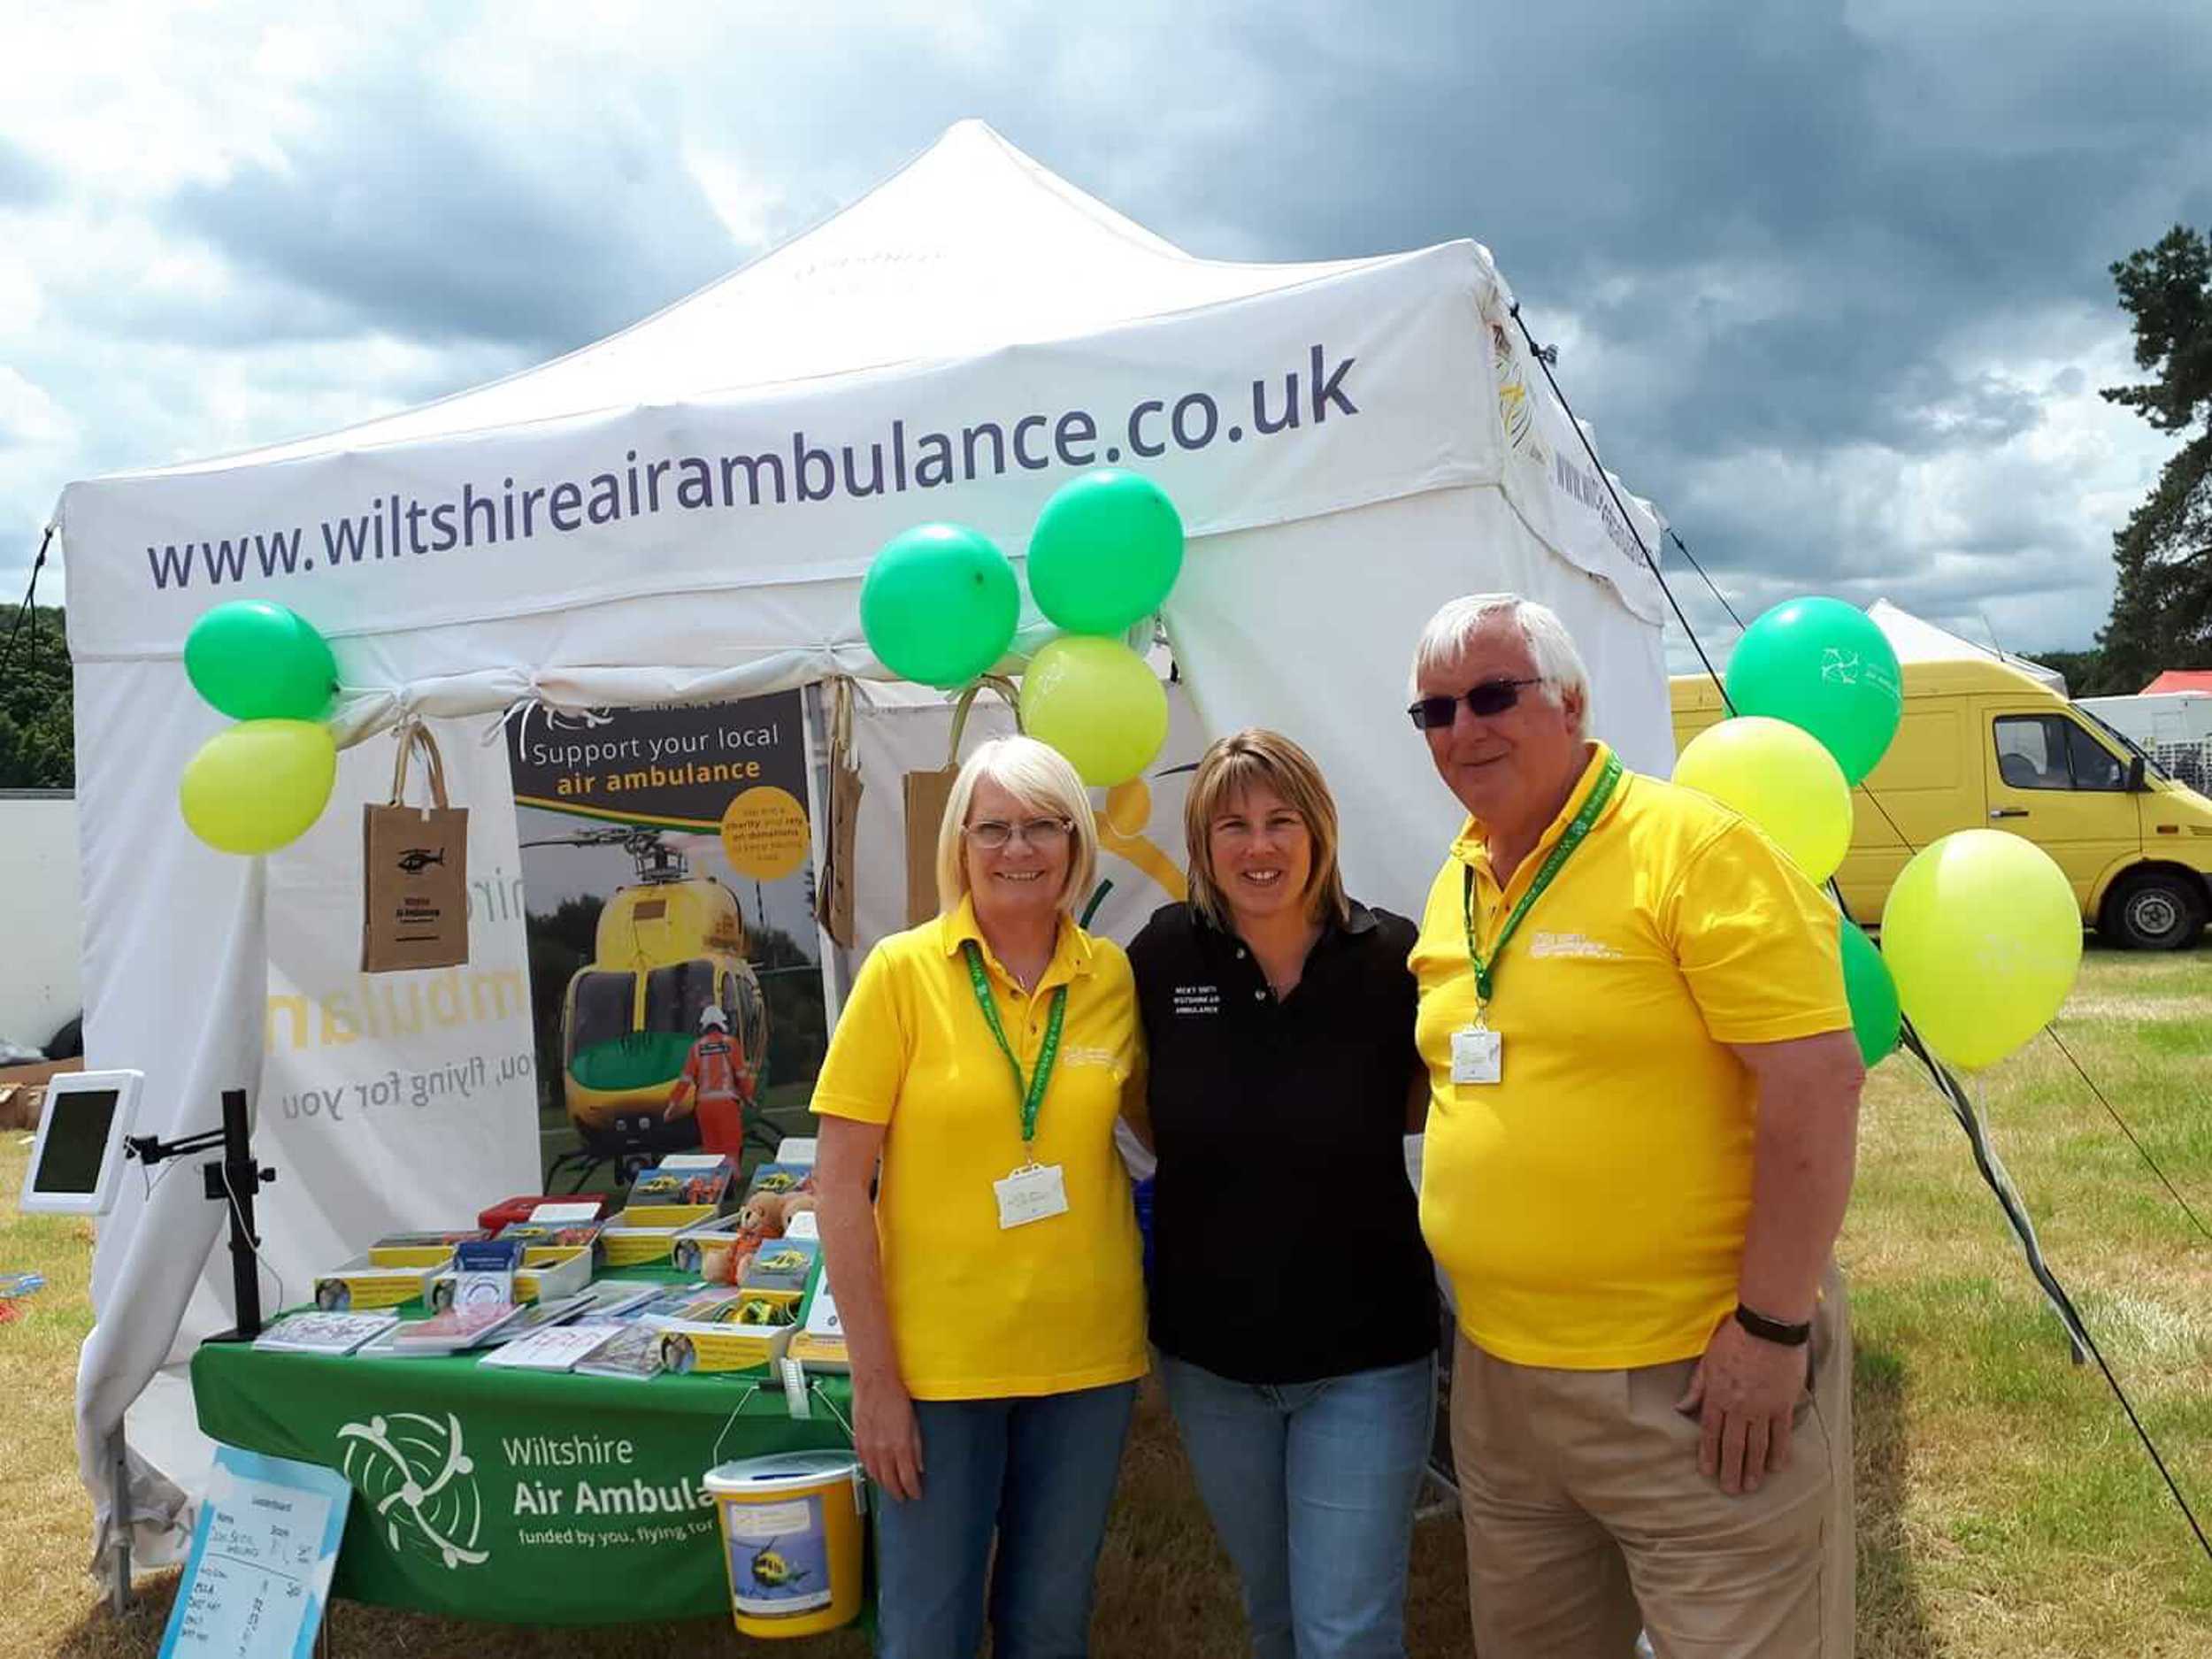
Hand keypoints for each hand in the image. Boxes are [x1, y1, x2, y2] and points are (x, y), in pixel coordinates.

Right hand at [852, 1366, 924, 1501]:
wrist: (874, 1382)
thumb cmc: (895, 1397)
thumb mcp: (914, 1422)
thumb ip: (916, 1447)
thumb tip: (920, 1466)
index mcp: (899, 1446)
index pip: (907, 1478)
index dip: (912, 1490)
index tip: (917, 1495)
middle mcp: (882, 1450)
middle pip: (890, 1481)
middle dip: (898, 1492)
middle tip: (904, 1497)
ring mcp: (868, 1447)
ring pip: (875, 1475)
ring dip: (884, 1484)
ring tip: (891, 1488)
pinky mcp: (858, 1441)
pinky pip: (864, 1464)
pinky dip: (871, 1471)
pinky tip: (876, 1473)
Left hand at [1675, 1316, 1806, 1495]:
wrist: (1769, 1325)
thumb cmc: (1735, 1336)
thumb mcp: (1708, 1358)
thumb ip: (1698, 1386)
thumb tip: (1681, 1407)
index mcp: (1718, 1395)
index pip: (1710, 1432)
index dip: (1708, 1454)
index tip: (1707, 1472)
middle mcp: (1739, 1406)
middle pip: (1734, 1444)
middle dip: (1731, 1469)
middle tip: (1731, 1490)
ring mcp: (1763, 1407)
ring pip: (1757, 1445)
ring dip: (1753, 1468)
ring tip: (1751, 1486)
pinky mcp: (1784, 1404)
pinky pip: (1781, 1434)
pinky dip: (1778, 1452)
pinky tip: (1776, 1467)